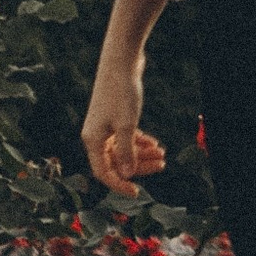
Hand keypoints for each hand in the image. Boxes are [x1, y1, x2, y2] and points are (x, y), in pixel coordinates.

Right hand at [80, 66, 165, 199]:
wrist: (121, 62)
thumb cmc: (121, 93)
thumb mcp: (127, 125)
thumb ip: (126, 152)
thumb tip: (126, 175)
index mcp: (92, 140)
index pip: (103, 172)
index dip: (119, 184)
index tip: (136, 193)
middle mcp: (95, 136)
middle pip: (115, 162)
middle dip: (138, 166)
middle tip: (161, 166)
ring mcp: (104, 126)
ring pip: (123, 150)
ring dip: (142, 154)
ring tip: (162, 154)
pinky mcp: (114, 118)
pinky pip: (125, 138)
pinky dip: (139, 142)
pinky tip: (154, 144)